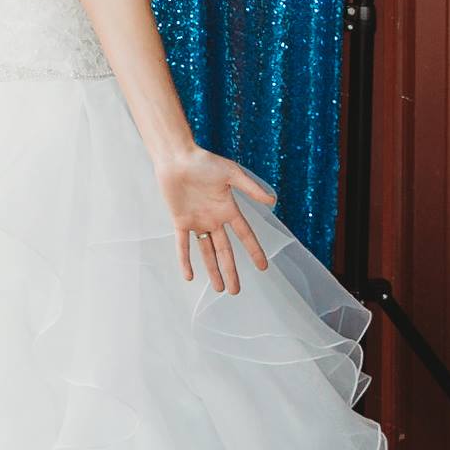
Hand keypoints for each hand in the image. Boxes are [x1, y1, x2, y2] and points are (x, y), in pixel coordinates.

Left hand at [155, 146, 275, 294]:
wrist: (177, 157)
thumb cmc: (204, 161)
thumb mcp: (231, 173)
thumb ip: (250, 188)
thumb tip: (273, 200)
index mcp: (228, 209)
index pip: (245, 235)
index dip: (254, 251)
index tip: (263, 267)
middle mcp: (214, 219)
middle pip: (225, 251)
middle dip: (231, 271)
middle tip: (236, 291)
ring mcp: (197, 221)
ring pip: (206, 252)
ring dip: (212, 270)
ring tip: (219, 289)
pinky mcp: (180, 221)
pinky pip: (183, 245)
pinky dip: (185, 260)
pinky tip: (189, 276)